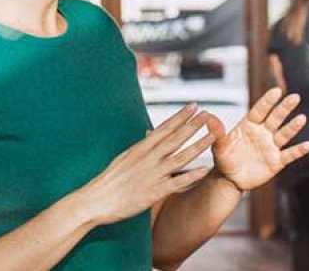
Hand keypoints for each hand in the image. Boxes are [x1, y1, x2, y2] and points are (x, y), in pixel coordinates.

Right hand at [66, 105, 216, 225]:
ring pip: (180, 157)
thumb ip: (141, 148)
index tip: (193, 106)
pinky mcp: (154, 192)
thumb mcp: (124, 158)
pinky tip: (205, 169)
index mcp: (140, 149)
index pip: (164, 128)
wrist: (96, 201)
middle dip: (192, 125)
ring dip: (198, 145)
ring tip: (212, 136)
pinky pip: (177, 182)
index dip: (180, 117)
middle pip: (174, 139)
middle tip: (208, 114)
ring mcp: (152, 175)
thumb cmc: (109, 181)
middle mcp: (147, 159)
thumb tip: (150, 135)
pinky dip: (191, 175)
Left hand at [211, 88, 308, 191]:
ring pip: (284, 134)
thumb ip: (216, 132)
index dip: (268, 101)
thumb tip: (207, 116)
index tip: (276, 91)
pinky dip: (299, 150)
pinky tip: (308, 144)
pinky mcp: (276, 161)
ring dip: (293, 127)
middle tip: (295, 97)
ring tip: (302, 118)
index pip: (260, 110)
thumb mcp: (218, 145)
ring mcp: (271, 146)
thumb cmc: (224, 159)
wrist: (229, 179)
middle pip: (276, 118)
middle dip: (284, 108)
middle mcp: (263, 133)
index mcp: (249, 125)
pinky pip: (289, 154)